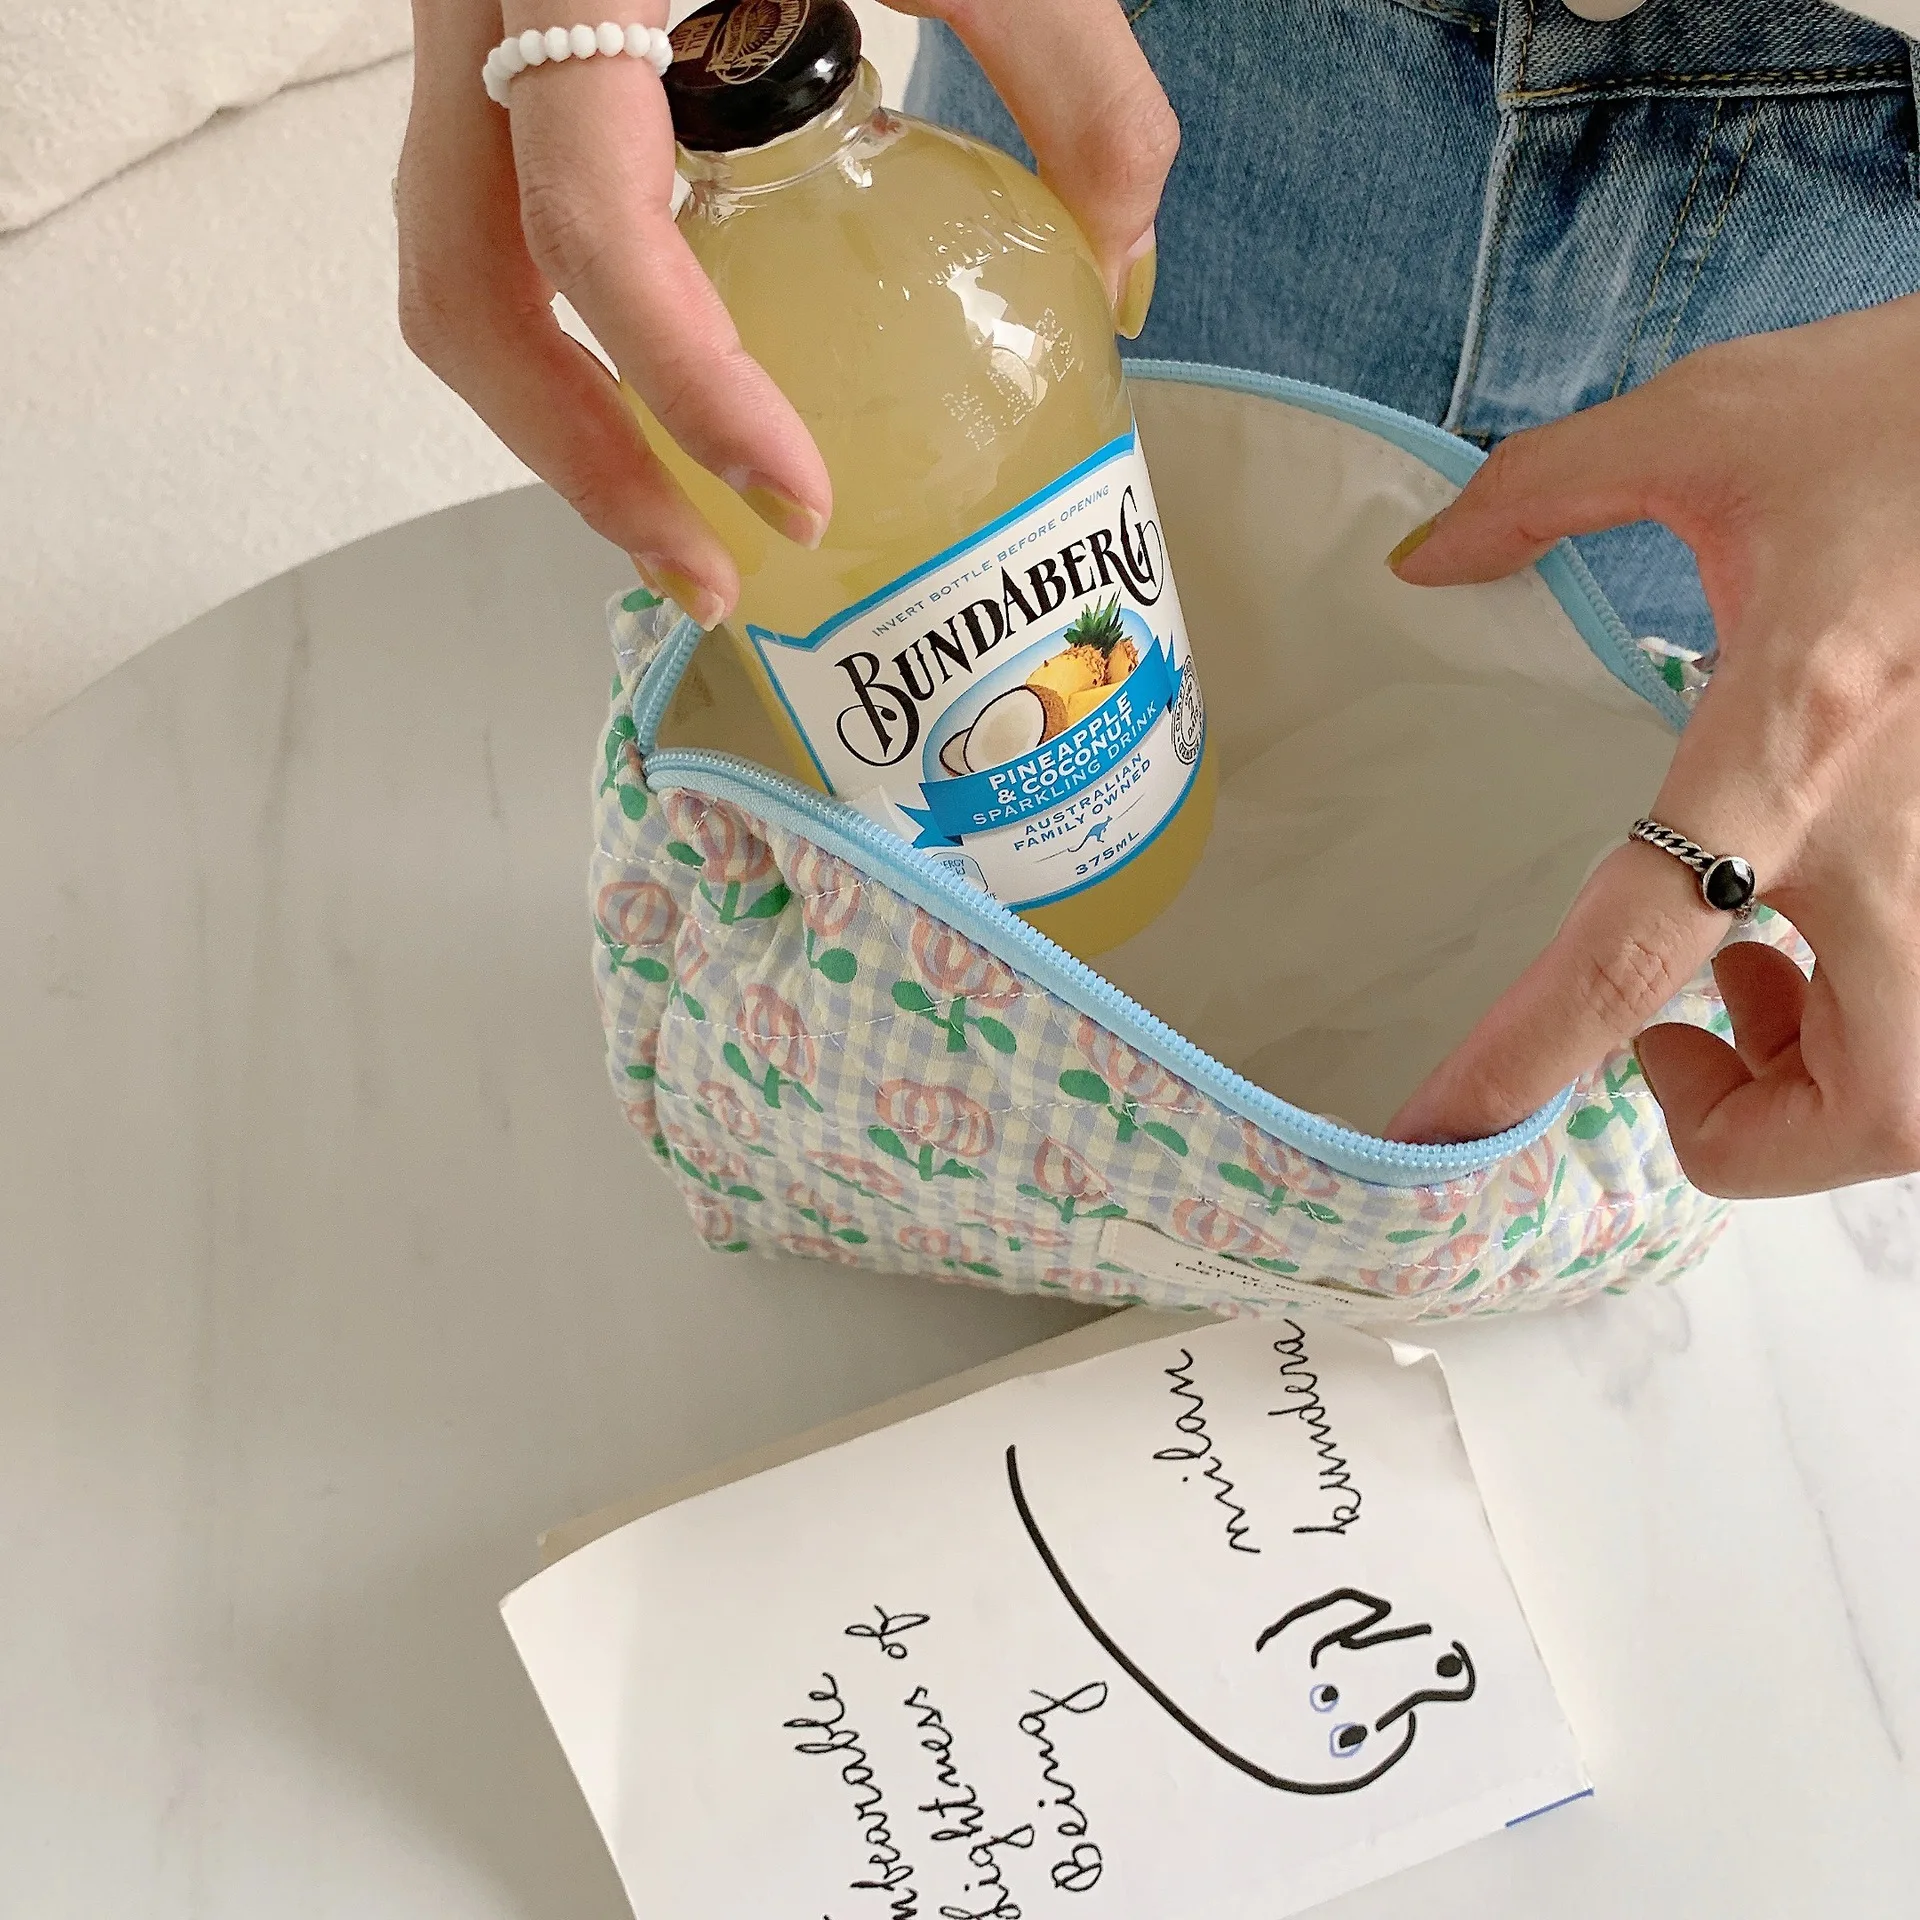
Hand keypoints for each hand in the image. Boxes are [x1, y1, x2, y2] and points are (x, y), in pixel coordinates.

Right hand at [395, 0, 1175, 624]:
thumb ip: (1075, 72)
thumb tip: (1122, 264)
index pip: (594, 223)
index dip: (689, 385)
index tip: (802, 500)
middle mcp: (485, 19)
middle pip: (467, 298)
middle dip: (584, 464)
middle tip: (710, 578)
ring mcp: (468, 45)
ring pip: (452, 281)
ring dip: (556, 427)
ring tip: (681, 529)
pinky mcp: (496, 66)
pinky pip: (491, 238)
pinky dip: (566, 344)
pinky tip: (672, 399)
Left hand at [1384, 292, 1919, 1198]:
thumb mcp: (1719, 419)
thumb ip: (1547, 489)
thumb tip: (1421, 557)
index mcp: (1801, 732)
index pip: (1641, 948)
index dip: (1533, 1056)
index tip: (1445, 1127)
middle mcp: (1910, 835)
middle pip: (1870, 1106)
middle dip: (1751, 1136)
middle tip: (1674, 1049)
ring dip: (1825, 1086)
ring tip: (1754, 986)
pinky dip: (1878, 1022)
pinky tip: (1829, 928)